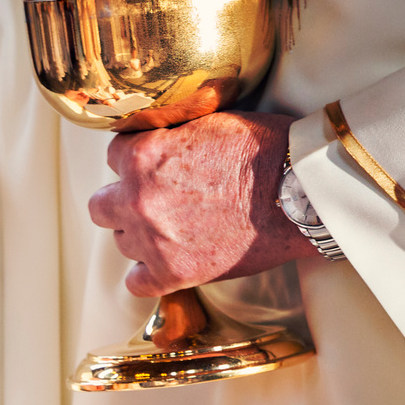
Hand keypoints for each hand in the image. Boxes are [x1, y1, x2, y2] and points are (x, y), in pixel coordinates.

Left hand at [87, 111, 312, 296]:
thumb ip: (170, 134)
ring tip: (173, 228)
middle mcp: (138, 200)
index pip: (114, 156)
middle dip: (122, 200)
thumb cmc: (267, 151)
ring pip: (121, 242)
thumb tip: (154, 136)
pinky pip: (136, 283)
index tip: (153, 165)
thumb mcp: (210, 121)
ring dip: (139, 235)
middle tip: (152, 199)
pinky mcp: (173, 273)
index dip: (135, 159)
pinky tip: (164, 264)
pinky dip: (148, 275)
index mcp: (143, 157)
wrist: (302, 193)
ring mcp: (152, 240)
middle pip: (102, 206)